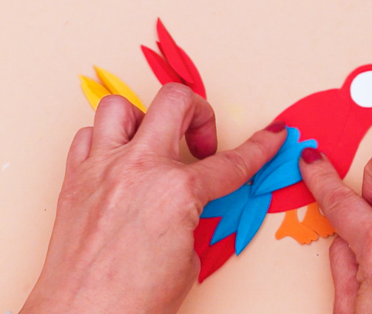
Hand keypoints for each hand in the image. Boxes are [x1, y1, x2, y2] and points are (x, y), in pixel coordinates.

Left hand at [21, 83, 286, 313]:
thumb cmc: (134, 301)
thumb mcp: (189, 256)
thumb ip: (194, 213)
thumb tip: (190, 198)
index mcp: (176, 192)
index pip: (232, 162)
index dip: (261, 146)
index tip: (272, 135)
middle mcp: (138, 169)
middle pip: (177, 101)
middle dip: (201, 113)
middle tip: (203, 142)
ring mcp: (102, 169)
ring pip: (122, 106)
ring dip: (145, 119)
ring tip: (155, 144)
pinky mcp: (75, 179)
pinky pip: (89, 136)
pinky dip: (108, 141)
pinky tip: (121, 162)